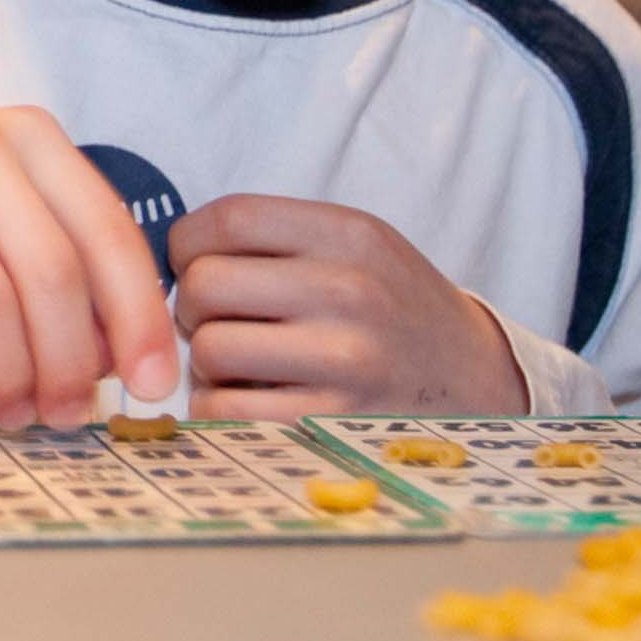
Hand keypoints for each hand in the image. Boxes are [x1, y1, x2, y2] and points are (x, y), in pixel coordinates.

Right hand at [0, 108, 174, 429]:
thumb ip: (55, 260)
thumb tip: (123, 356)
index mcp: (26, 134)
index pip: (105, 230)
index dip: (137, 316)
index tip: (152, 386)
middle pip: (50, 271)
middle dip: (69, 361)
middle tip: (68, 416)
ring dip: (8, 377)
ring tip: (11, 415)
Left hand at [168, 195, 524, 417]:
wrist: (477, 383)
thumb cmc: (392, 310)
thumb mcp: (356, 248)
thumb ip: (274, 240)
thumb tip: (163, 257)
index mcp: (351, 234)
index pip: (226, 217)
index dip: (190, 244)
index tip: (201, 265)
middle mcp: (350, 291)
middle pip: (203, 285)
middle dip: (195, 307)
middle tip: (226, 322)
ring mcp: (344, 361)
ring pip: (209, 351)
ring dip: (209, 365)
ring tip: (248, 366)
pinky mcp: (331, 423)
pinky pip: (225, 412)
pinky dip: (221, 410)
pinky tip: (255, 401)